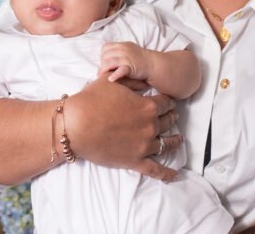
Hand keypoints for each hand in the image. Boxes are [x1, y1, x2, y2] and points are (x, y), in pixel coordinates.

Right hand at [64, 76, 181, 181]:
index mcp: (148, 106)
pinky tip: (174, 174)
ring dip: (174, 141)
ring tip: (179, 139)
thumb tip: (145, 81)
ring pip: (166, 144)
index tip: (169, 101)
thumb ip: (133, 80)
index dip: (168, 101)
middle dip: (171, 117)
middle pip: (168, 121)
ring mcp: (144, 146)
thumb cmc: (92, 100)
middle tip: (173, 116)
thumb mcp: (113, 81)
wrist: (76, 124)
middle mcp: (150, 126)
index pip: (166, 103)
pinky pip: (155, 170)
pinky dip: (167, 173)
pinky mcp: (134, 161)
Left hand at [98, 41, 153, 82]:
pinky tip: (111, 79)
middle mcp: (124, 50)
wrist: (154, 65)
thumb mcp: (129, 50)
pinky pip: (121, 70)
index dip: (102, 55)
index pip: (105, 47)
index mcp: (122, 45)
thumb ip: (119, 51)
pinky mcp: (131, 67)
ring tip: (102, 77)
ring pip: (110, 62)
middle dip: (102, 64)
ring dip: (104, 70)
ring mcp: (128, 58)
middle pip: (106, 55)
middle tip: (101, 72)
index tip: (103, 63)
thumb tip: (106, 55)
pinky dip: (115, 74)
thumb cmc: (140, 59)